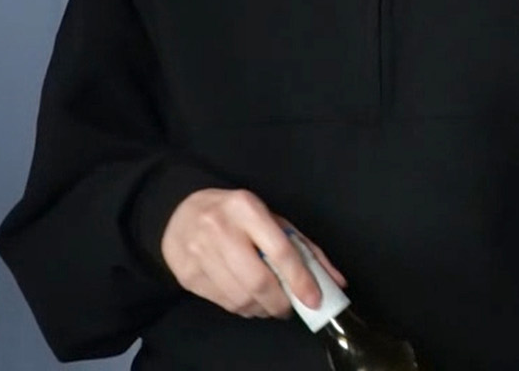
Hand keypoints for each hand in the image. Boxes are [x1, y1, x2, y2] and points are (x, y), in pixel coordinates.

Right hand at [160, 188, 347, 318]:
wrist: (181, 214)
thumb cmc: (237, 216)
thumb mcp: (272, 220)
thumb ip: (305, 250)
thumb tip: (336, 281)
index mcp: (247, 208)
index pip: (279, 250)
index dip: (299, 279)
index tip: (313, 300)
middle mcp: (221, 229)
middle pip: (258, 280)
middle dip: (279, 303)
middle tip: (287, 308)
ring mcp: (200, 253)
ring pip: (240, 298)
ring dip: (261, 309)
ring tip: (268, 305)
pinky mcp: (187, 274)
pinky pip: (223, 303)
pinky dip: (242, 309)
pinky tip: (248, 300)